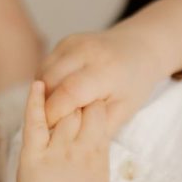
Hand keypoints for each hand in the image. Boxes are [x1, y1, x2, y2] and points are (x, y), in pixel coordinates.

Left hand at [16, 81, 109, 181]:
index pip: (101, 117)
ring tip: (58, 76)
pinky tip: (37, 84)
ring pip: (63, 109)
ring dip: (60, 94)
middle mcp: (82, 149)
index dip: (95, 102)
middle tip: (76, 77)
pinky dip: (35, 100)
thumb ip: (91, 169)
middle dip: (81, 91)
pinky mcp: (35, 154)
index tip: (91, 91)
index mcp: (100, 158)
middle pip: (84, 107)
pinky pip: (36, 120)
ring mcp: (59, 150)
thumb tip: (87, 160)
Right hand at [39, 28, 163, 133]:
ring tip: (58, 111)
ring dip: (43, 96)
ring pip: (43, 74)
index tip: (52, 132)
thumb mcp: (123, 111)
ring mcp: (72, 43)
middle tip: (53, 125)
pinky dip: (46, 85)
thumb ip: (98, 125)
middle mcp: (85, 51)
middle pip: (49, 82)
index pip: (69, 92)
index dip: (55, 115)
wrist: (139, 49)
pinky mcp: (64, 42)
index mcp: (105, 70)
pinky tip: (59, 96)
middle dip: (45, 107)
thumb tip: (68, 140)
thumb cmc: (133, 85)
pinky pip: (45, 67)